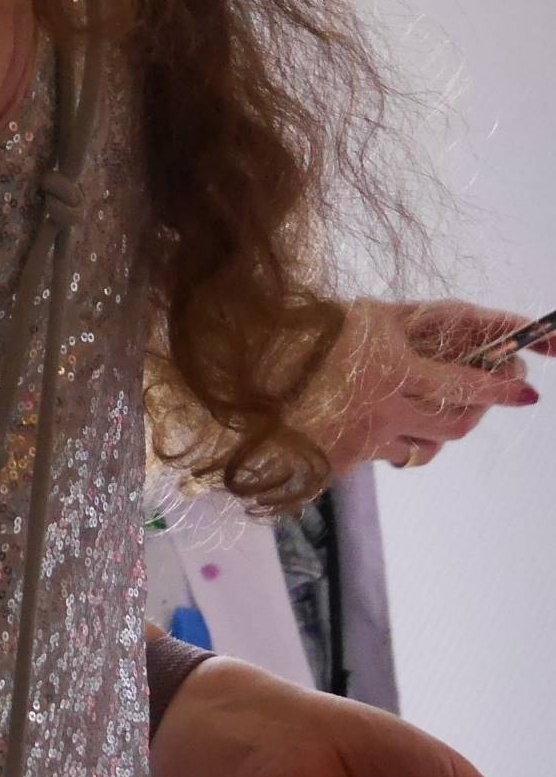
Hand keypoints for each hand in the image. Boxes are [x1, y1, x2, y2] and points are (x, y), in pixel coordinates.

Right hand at [313, 297, 538, 471]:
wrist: (251, 385)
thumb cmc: (305, 338)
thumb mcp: (363, 316)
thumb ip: (411, 320)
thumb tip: (461, 319)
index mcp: (393, 374)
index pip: (466, 385)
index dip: (501, 388)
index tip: (526, 390)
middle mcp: (388, 413)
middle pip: (455, 424)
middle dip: (479, 410)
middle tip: (488, 394)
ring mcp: (368, 441)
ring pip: (427, 448)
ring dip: (439, 432)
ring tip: (435, 408)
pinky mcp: (349, 460)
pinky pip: (388, 455)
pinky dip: (396, 441)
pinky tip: (383, 422)